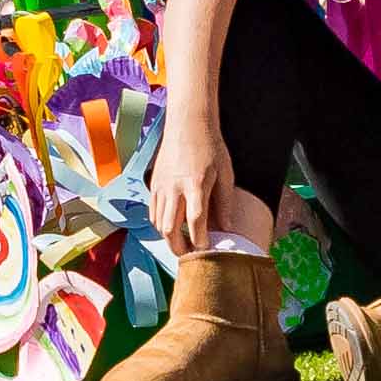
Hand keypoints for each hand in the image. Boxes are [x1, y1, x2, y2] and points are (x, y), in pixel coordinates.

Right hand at [149, 119, 235, 261]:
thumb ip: (225, 202)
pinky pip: (152, 212)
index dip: (199, 240)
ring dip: (169, 238)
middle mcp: (174, 187)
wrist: (187, 123)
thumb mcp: (225, 173)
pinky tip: (171, 227)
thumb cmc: (210, 146)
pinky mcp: (154, 184)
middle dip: (179, 248)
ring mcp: (161, 186)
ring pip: (158, 223)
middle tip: (190, 257)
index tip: (206, 250)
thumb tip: (227, 227)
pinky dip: (160, 224)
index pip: (195, 221)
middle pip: (170, 228)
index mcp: (195, 184)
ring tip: (182, 244)